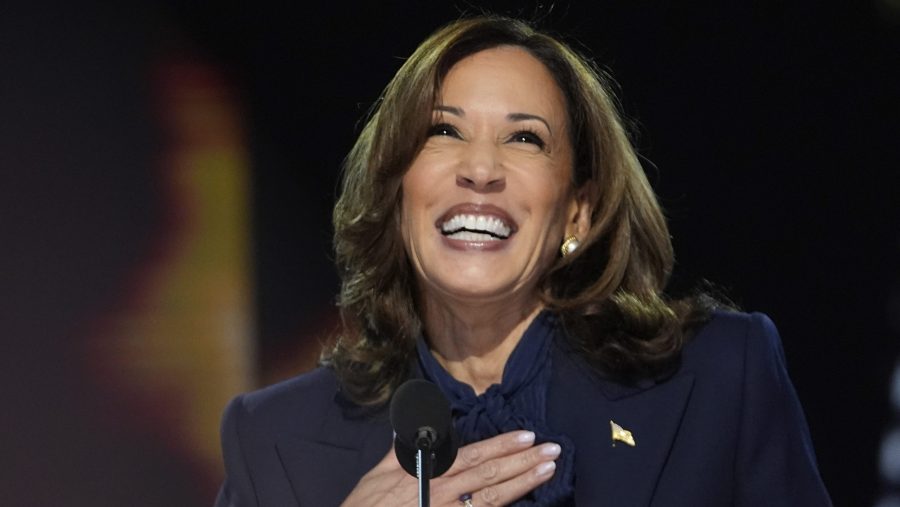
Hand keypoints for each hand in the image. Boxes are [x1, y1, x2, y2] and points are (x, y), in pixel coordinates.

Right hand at [341, 430, 558, 506]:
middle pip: (491, 475)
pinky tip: (526, 504)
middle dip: (524, 462)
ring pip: (493, 500)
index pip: (473, 456)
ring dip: (523, 484)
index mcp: (428, 474)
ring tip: (549, 471)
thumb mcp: (376, 475)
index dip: (502, 446)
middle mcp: (442, 495)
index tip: (527, 436)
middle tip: (554, 450)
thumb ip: (402, 450)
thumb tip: (417, 424)